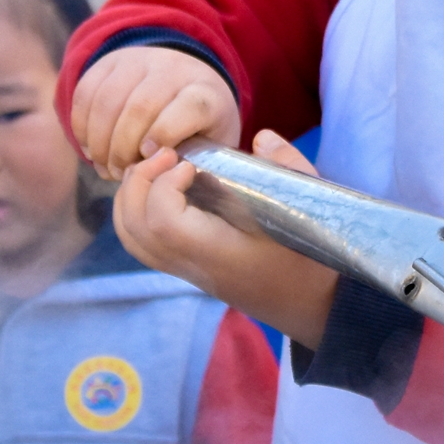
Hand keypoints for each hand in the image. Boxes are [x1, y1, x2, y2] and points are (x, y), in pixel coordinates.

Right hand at [70, 46, 242, 180]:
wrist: (184, 76)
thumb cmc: (198, 124)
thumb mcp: (210, 144)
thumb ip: (193, 163)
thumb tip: (163, 186)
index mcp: (205, 92)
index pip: (189, 107)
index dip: (165, 134)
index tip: (149, 158)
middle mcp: (173, 69)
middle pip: (140, 107)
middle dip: (123, 148)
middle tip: (118, 173)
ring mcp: (139, 60)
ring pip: (108, 100)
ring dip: (99, 141)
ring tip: (103, 165)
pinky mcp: (109, 61)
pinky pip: (85, 92)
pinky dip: (81, 126)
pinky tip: (90, 147)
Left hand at [112, 130, 337, 345]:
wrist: (312, 306)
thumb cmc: (313, 258)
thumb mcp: (311, 208)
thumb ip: (288, 168)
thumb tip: (261, 138)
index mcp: (221, 254)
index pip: (164, 222)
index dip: (164, 185)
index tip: (189, 164)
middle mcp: (196, 267)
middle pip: (135, 229)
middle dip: (138, 183)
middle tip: (165, 155)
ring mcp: (187, 272)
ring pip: (132, 239)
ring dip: (131, 196)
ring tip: (157, 168)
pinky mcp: (186, 270)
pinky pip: (142, 245)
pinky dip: (136, 212)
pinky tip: (161, 189)